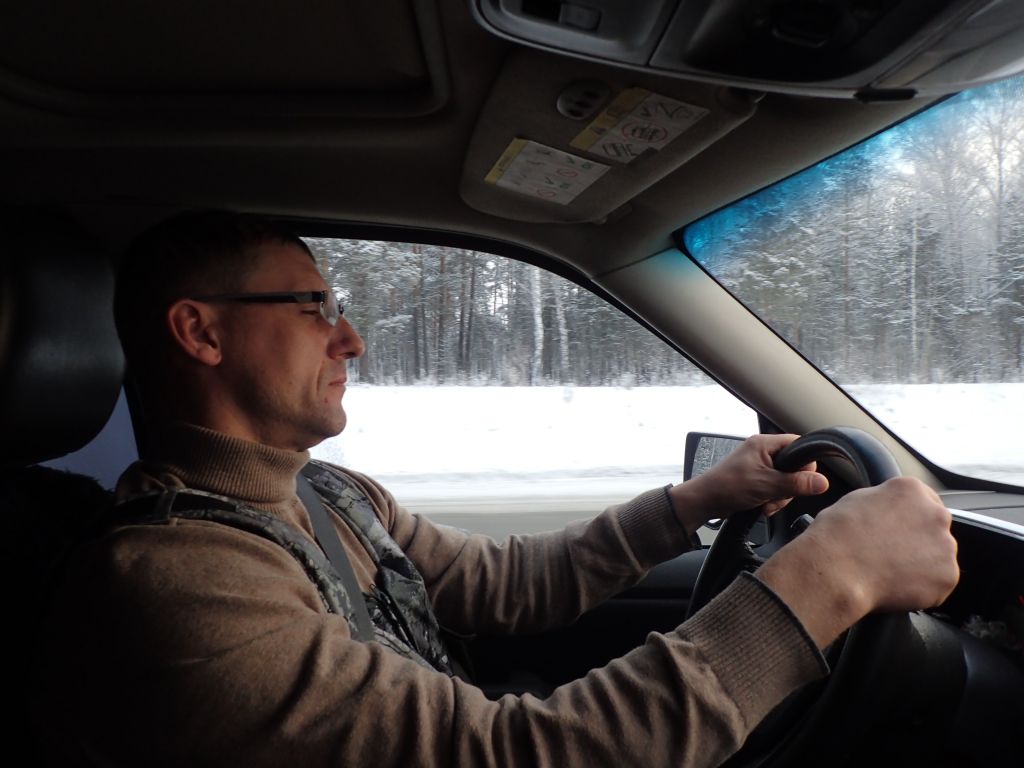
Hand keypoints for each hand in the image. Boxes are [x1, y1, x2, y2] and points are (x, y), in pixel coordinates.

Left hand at [668, 433, 828, 534]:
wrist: (705, 501)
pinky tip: (762, 506)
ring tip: (766, 503)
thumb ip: (796, 483)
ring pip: (786, 482)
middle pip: (795, 467)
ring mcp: (760, 467)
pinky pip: (775, 489)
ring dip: (779, 497)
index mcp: (765, 444)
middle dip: (789, 487)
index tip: (803, 481)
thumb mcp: (766, 485)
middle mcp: (763, 452)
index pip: (799, 445)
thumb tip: (822, 482)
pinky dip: (772, 500)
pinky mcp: (756, 480)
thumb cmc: (727, 486)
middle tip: (777, 495)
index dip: (805, 464)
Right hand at [757, 476, 958, 646]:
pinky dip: (922, 589)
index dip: (908, 518)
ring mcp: (945, 546)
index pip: (924, 500)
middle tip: (891, 555)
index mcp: (912, 490)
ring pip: (938, 557)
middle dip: (918, 541)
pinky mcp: (947, 576)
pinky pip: (938, 584)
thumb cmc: (837, 536)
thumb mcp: (855, 501)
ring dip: (921, 565)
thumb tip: (888, 511)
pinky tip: (896, 586)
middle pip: (934, 529)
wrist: (836, 570)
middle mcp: (935, 514)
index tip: (899, 531)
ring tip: (889, 573)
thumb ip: (884, 502)